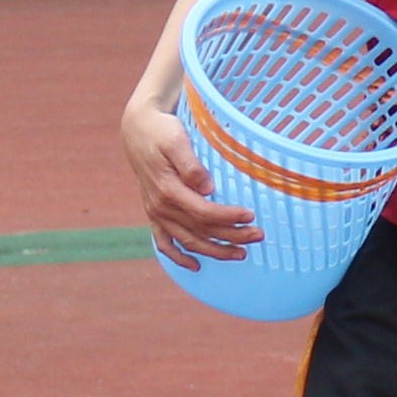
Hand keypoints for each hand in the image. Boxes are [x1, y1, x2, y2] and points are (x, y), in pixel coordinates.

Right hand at [127, 89, 259, 266]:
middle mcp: (161, 207)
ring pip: (188, 240)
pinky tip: (196, 266)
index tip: (250, 215)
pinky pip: (164, 243)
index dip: (228, 217)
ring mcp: (156, 213)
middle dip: (231, 236)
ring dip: (215, 250)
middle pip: (200, 230)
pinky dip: (178, 257)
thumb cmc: (161, 131)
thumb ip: (190, 165)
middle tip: (258, 235)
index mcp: (168, 190)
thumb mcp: (176, 140)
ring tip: (241, 253)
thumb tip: (207, 188)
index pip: (203, 212)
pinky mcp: (154, 214)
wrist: (137, 130)